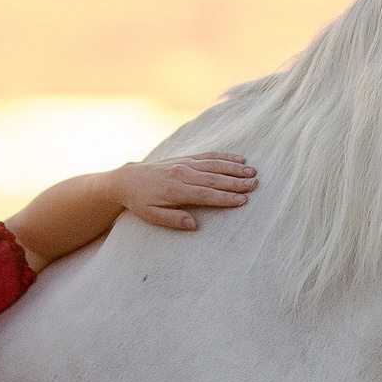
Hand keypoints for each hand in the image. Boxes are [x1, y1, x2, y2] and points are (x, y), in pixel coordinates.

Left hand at [115, 154, 257, 230]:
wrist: (127, 179)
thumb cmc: (140, 201)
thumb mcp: (151, 216)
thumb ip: (173, 220)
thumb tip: (194, 224)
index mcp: (174, 189)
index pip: (205, 195)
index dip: (225, 198)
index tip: (242, 200)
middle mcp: (181, 173)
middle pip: (214, 178)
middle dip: (235, 182)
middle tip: (255, 185)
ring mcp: (184, 163)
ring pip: (214, 165)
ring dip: (234, 168)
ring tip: (252, 172)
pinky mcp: (185, 158)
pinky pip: (208, 156)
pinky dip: (224, 157)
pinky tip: (238, 160)